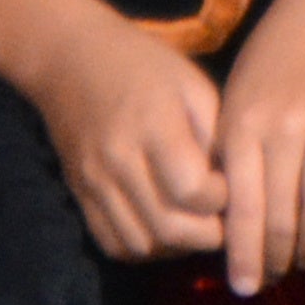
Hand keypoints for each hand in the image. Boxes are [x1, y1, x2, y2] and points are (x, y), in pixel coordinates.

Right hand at [17, 0, 229, 264]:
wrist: (68, 56)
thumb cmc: (142, 64)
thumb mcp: (191, 83)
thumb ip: (216, 134)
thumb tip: (235, 186)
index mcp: (153, 125)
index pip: (192, 190)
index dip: (222, 199)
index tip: (228, 184)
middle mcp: (118, 159)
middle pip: (169, 228)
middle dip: (208, 235)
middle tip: (222, 219)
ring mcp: (94, 181)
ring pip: (142, 246)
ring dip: (177, 247)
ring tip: (193, 224)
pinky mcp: (79, 194)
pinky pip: (113, 243)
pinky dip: (144, 248)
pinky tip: (162, 228)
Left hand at [205, 0, 304, 292]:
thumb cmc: (274, 61)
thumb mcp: (236, 99)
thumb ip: (233, 156)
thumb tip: (229, 225)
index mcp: (243, 124)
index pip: (242, 208)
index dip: (245, 254)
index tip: (245, 287)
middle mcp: (283, 125)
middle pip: (284, 214)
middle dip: (279, 257)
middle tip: (278, 277)